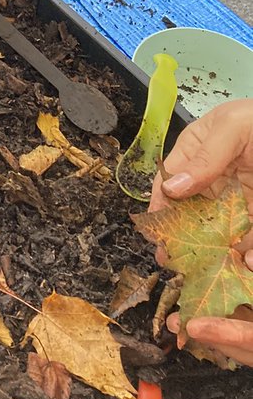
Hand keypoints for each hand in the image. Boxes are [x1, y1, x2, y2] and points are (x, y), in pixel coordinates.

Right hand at [149, 99, 252, 361]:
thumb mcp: (232, 128)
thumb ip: (205, 157)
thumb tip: (171, 189)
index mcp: (195, 151)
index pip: (169, 180)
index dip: (159, 205)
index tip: (155, 231)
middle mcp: (212, 177)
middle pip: (190, 210)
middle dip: (182, 236)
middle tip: (176, 263)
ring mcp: (237, 196)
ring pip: (219, 227)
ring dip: (215, 249)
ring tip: (210, 270)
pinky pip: (249, 233)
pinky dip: (248, 250)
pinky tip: (246, 262)